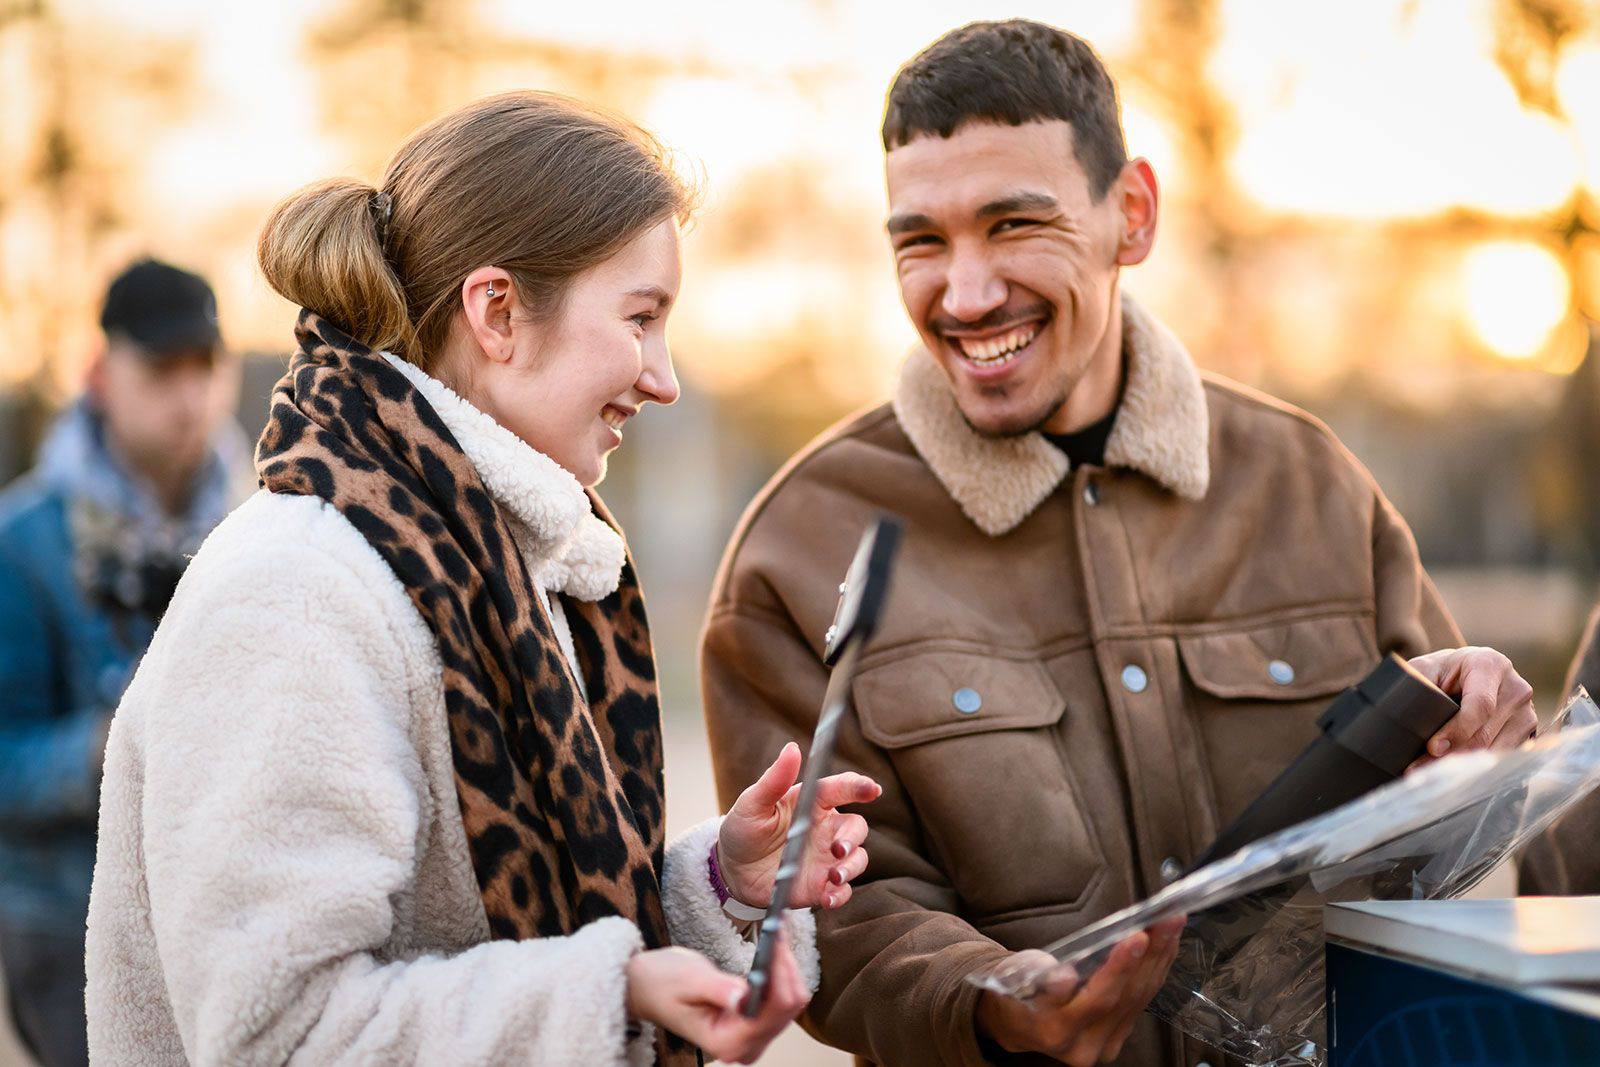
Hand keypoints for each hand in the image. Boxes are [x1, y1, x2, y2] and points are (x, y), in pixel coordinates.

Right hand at [624, 937, 808, 1063]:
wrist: (649, 988)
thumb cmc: (661, 985)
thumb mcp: (687, 980)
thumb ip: (717, 990)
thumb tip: (743, 996)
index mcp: (726, 1041)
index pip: (773, 1010)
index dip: (780, 972)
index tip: (776, 936)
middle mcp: (744, 1045)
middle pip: (789, 1006)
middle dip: (786, 965)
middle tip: (777, 927)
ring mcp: (752, 1036)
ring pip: (792, 1000)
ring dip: (786, 965)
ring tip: (775, 933)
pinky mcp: (756, 1023)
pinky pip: (783, 997)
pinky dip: (781, 970)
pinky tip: (773, 948)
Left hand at [718, 741, 881, 908]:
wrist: (731, 872)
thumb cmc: (743, 830)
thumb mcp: (752, 804)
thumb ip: (774, 780)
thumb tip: (792, 748)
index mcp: (811, 803)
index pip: (841, 789)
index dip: (859, 787)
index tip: (872, 789)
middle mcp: (825, 829)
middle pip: (857, 827)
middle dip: (854, 837)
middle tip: (838, 848)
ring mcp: (825, 858)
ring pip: (857, 858)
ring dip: (851, 868)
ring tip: (833, 876)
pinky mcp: (820, 885)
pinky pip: (842, 891)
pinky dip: (840, 895)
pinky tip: (828, 897)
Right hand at [976, 916, 1184, 1064]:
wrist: (1016, 1022)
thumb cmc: (1014, 989)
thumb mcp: (1015, 975)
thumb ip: (1037, 975)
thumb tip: (1065, 976)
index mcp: (1054, 1031)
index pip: (1094, 1000)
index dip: (1119, 968)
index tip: (1137, 937)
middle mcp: (1082, 1046)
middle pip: (1123, 998)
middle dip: (1149, 955)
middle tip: (1166, 919)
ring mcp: (1103, 1047)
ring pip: (1138, 1000)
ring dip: (1159, 959)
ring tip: (1172, 924)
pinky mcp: (1116, 1039)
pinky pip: (1140, 1003)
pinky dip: (1154, 971)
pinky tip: (1165, 946)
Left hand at [1407, 647, 1537, 771]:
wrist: (1466, 671)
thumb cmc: (1442, 671)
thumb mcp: (1425, 669)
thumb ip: (1418, 686)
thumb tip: (1412, 718)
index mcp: (1489, 664)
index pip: (1480, 705)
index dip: (1457, 730)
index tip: (1433, 747)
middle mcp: (1515, 687)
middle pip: (1486, 733)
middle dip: (1452, 754)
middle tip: (1420, 769)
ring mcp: (1526, 711)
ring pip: (1496, 749)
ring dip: (1463, 766)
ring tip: (1431, 772)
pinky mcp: (1527, 731)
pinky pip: (1504, 756)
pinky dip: (1478, 766)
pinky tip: (1455, 770)